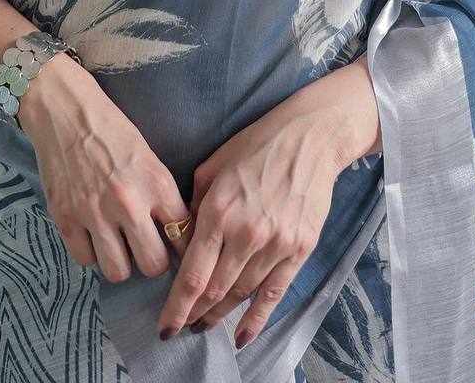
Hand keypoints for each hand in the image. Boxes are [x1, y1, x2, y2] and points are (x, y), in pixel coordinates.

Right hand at [18, 55, 193, 282]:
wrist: (65, 111)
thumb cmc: (111, 128)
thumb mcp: (148, 156)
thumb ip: (161, 194)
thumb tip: (174, 231)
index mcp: (156, 183)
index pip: (182, 235)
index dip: (181, 244)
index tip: (175, 246)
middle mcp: (129, 203)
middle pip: (153, 265)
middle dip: (152, 261)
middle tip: (145, 248)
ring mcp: (95, 214)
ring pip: (118, 272)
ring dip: (121, 262)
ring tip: (118, 245)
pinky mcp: (66, 219)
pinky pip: (85, 260)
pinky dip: (91, 252)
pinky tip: (92, 235)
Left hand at [156, 102, 340, 349]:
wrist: (309, 138)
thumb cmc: (256, 145)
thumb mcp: (213, 167)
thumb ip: (195, 207)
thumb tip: (183, 241)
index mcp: (219, 211)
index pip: (192, 275)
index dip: (176, 307)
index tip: (165, 326)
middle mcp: (246, 233)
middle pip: (214, 291)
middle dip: (194, 315)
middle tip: (181, 327)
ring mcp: (275, 244)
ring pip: (241, 294)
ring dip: (220, 315)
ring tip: (205, 325)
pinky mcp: (299, 249)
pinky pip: (274, 293)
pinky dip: (257, 319)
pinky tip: (242, 336)